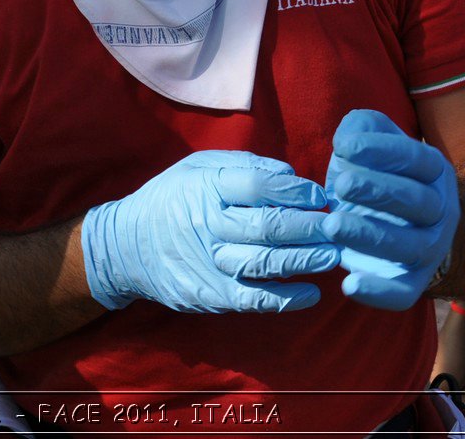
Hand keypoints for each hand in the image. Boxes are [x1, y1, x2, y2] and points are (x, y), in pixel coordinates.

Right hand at [79, 151, 338, 313]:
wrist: (125, 247)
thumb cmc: (171, 200)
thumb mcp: (196, 167)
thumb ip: (242, 165)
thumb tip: (290, 174)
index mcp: (204, 187)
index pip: (258, 185)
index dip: (295, 189)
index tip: (320, 194)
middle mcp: (206, 224)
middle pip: (267, 225)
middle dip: (310, 226)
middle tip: (338, 225)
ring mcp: (209, 262)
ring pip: (265, 262)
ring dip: (305, 260)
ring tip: (334, 255)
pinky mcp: (211, 295)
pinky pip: (255, 299)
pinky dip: (287, 299)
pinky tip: (312, 294)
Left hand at [323, 109, 458, 310]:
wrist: (399, 219)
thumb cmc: (374, 172)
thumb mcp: (371, 141)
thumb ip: (362, 129)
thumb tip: (347, 141)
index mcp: (432, 170)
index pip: (415, 158)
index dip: (382, 150)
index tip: (342, 147)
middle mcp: (439, 209)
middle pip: (417, 202)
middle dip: (378, 192)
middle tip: (340, 186)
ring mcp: (429, 247)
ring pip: (410, 245)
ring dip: (371, 236)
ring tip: (332, 225)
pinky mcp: (411, 278)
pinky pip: (405, 292)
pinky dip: (381, 293)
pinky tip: (349, 285)